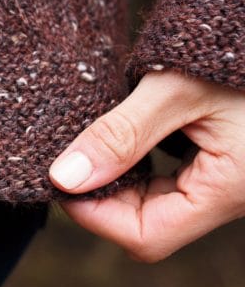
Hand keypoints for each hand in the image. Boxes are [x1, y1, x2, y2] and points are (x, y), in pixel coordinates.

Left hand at [48, 69, 244, 261]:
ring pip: (154, 207)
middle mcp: (230, 196)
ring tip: (93, 145)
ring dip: (118, 181)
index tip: (59, 178)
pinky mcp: (217, 165)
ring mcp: (224, 183)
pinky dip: (137, 167)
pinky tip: (121, 139)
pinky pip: (168, 184)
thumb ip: (120, 134)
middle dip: (102, 198)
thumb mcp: (175, 88)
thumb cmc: (234, 49)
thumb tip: (64, 177)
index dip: (94, 215)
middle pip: (147, 227)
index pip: (146, 237)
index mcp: (229, 189)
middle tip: (68, 158)